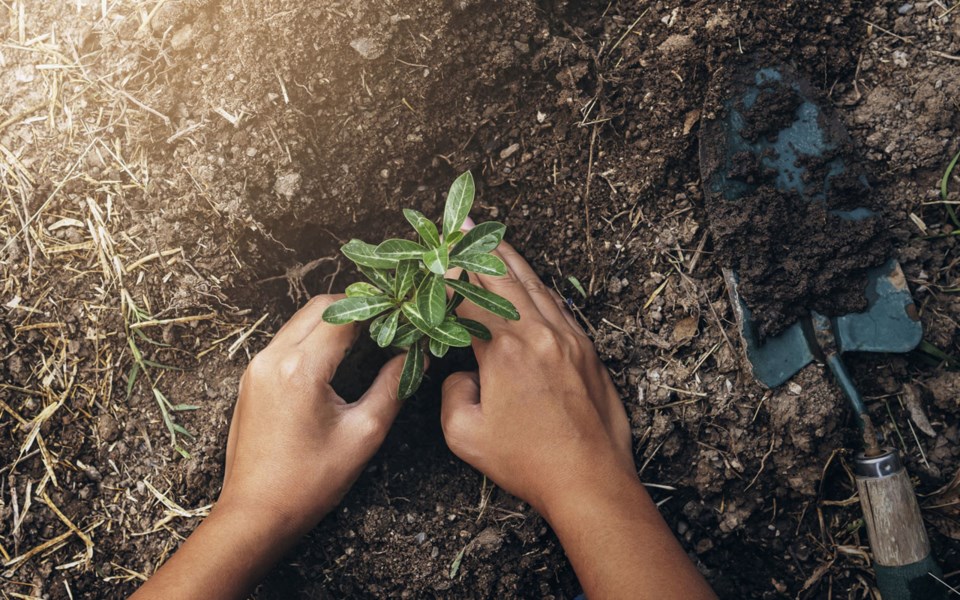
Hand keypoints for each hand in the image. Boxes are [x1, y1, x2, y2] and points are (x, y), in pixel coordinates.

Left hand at [132, 295, 405, 599]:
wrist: (254, 514)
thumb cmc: (310, 482)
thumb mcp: (363, 434)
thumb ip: (393, 387)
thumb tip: (416, 357)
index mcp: (301, 368)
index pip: (345, 314)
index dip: (378, 310)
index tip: (403, 316)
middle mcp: (273, 357)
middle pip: (319, 308)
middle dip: (357, 309)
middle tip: (388, 324)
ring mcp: (257, 367)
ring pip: (300, 321)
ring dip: (334, 323)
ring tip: (368, 339)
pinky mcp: (251, 379)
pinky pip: (286, 341)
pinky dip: (313, 338)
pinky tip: (337, 358)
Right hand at [440, 241, 634, 517]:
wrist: (590, 479)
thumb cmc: (528, 462)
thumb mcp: (465, 435)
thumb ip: (452, 393)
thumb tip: (461, 374)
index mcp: (505, 350)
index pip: (470, 299)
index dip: (449, 276)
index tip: (435, 257)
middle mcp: (540, 333)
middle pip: (505, 277)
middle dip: (480, 248)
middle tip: (463, 225)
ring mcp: (569, 338)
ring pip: (536, 286)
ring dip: (511, 260)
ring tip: (493, 239)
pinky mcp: (588, 351)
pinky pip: (558, 306)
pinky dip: (538, 288)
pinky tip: (530, 283)